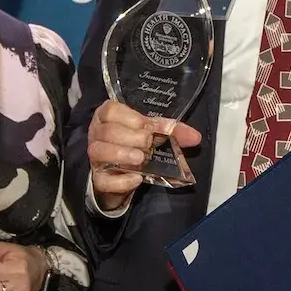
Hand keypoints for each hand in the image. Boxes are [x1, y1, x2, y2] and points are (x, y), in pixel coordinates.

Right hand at [87, 100, 201, 211]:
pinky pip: (102, 180)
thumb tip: (195, 137)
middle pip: (107, 131)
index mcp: (107, 118)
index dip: (130, 118)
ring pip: (99, 152)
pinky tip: (136, 179)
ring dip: (122, 154)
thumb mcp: (152, 133)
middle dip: (130, 137)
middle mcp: (97, 135)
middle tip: (148, 144)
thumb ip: (171, 132)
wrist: (121, 175)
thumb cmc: (134, 145)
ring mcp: (95, 158)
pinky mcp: (98, 180)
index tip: (147, 127)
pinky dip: (120, 180)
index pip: (111, 110)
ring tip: (141, 159)